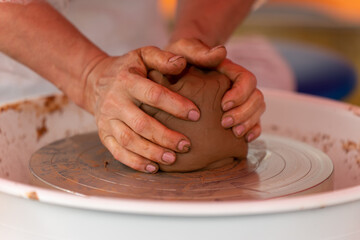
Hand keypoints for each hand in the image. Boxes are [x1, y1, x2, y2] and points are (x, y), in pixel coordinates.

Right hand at [82, 46, 200, 172]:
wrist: (96, 81)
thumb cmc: (130, 69)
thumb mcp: (144, 55)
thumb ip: (163, 58)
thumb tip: (182, 63)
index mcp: (127, 80)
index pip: (153, 95)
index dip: (175, 105)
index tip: (196, 114)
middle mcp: (114, 101)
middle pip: (141, 123)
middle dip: (165, 136)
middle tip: (187, 145)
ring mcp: (107, 120)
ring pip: (129, 140)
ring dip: (151, 152)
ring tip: (173, 159)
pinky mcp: (103, 134)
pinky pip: (117, 152)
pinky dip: (135, 162)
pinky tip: (153, 168)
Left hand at [166, 38, 264, 141]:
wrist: (175, 65)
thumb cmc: (180, 56)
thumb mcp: (185, 49)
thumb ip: (199, 51)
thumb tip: (220, 53)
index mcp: (229, 70)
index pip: (247, 80)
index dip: (240, 93)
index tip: (223, 105)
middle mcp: (237, 85)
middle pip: (256, 98)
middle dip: (244, 112)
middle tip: (226, 123)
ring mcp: (238, 99)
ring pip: (257, 110)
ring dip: (249, 123)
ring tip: (234, 133)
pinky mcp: (234, 112)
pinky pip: (253, 122)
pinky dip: (252, 130)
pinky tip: (244, 139)